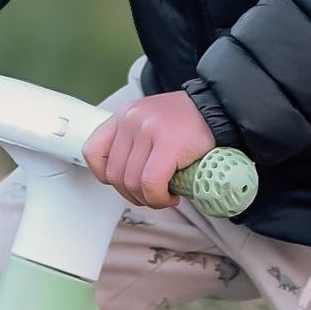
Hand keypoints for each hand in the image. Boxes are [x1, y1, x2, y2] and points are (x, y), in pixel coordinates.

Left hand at [80, 90, 215, 209]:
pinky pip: (151, 183)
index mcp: (123, 116)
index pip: (93, 151)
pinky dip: (159, 198)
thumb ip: (131, 145)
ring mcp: (148, 129)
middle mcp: (131, 120)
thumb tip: (121, 182)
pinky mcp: (168, 143)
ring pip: (132, 183)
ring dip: (149, 199)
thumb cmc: (184, 123)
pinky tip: (172, 196)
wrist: (217, 110)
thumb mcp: (148, 124)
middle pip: (114, 175)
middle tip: (153, 195)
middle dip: (132, 195)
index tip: (125, 182)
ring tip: (165, 194)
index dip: (105, 176)